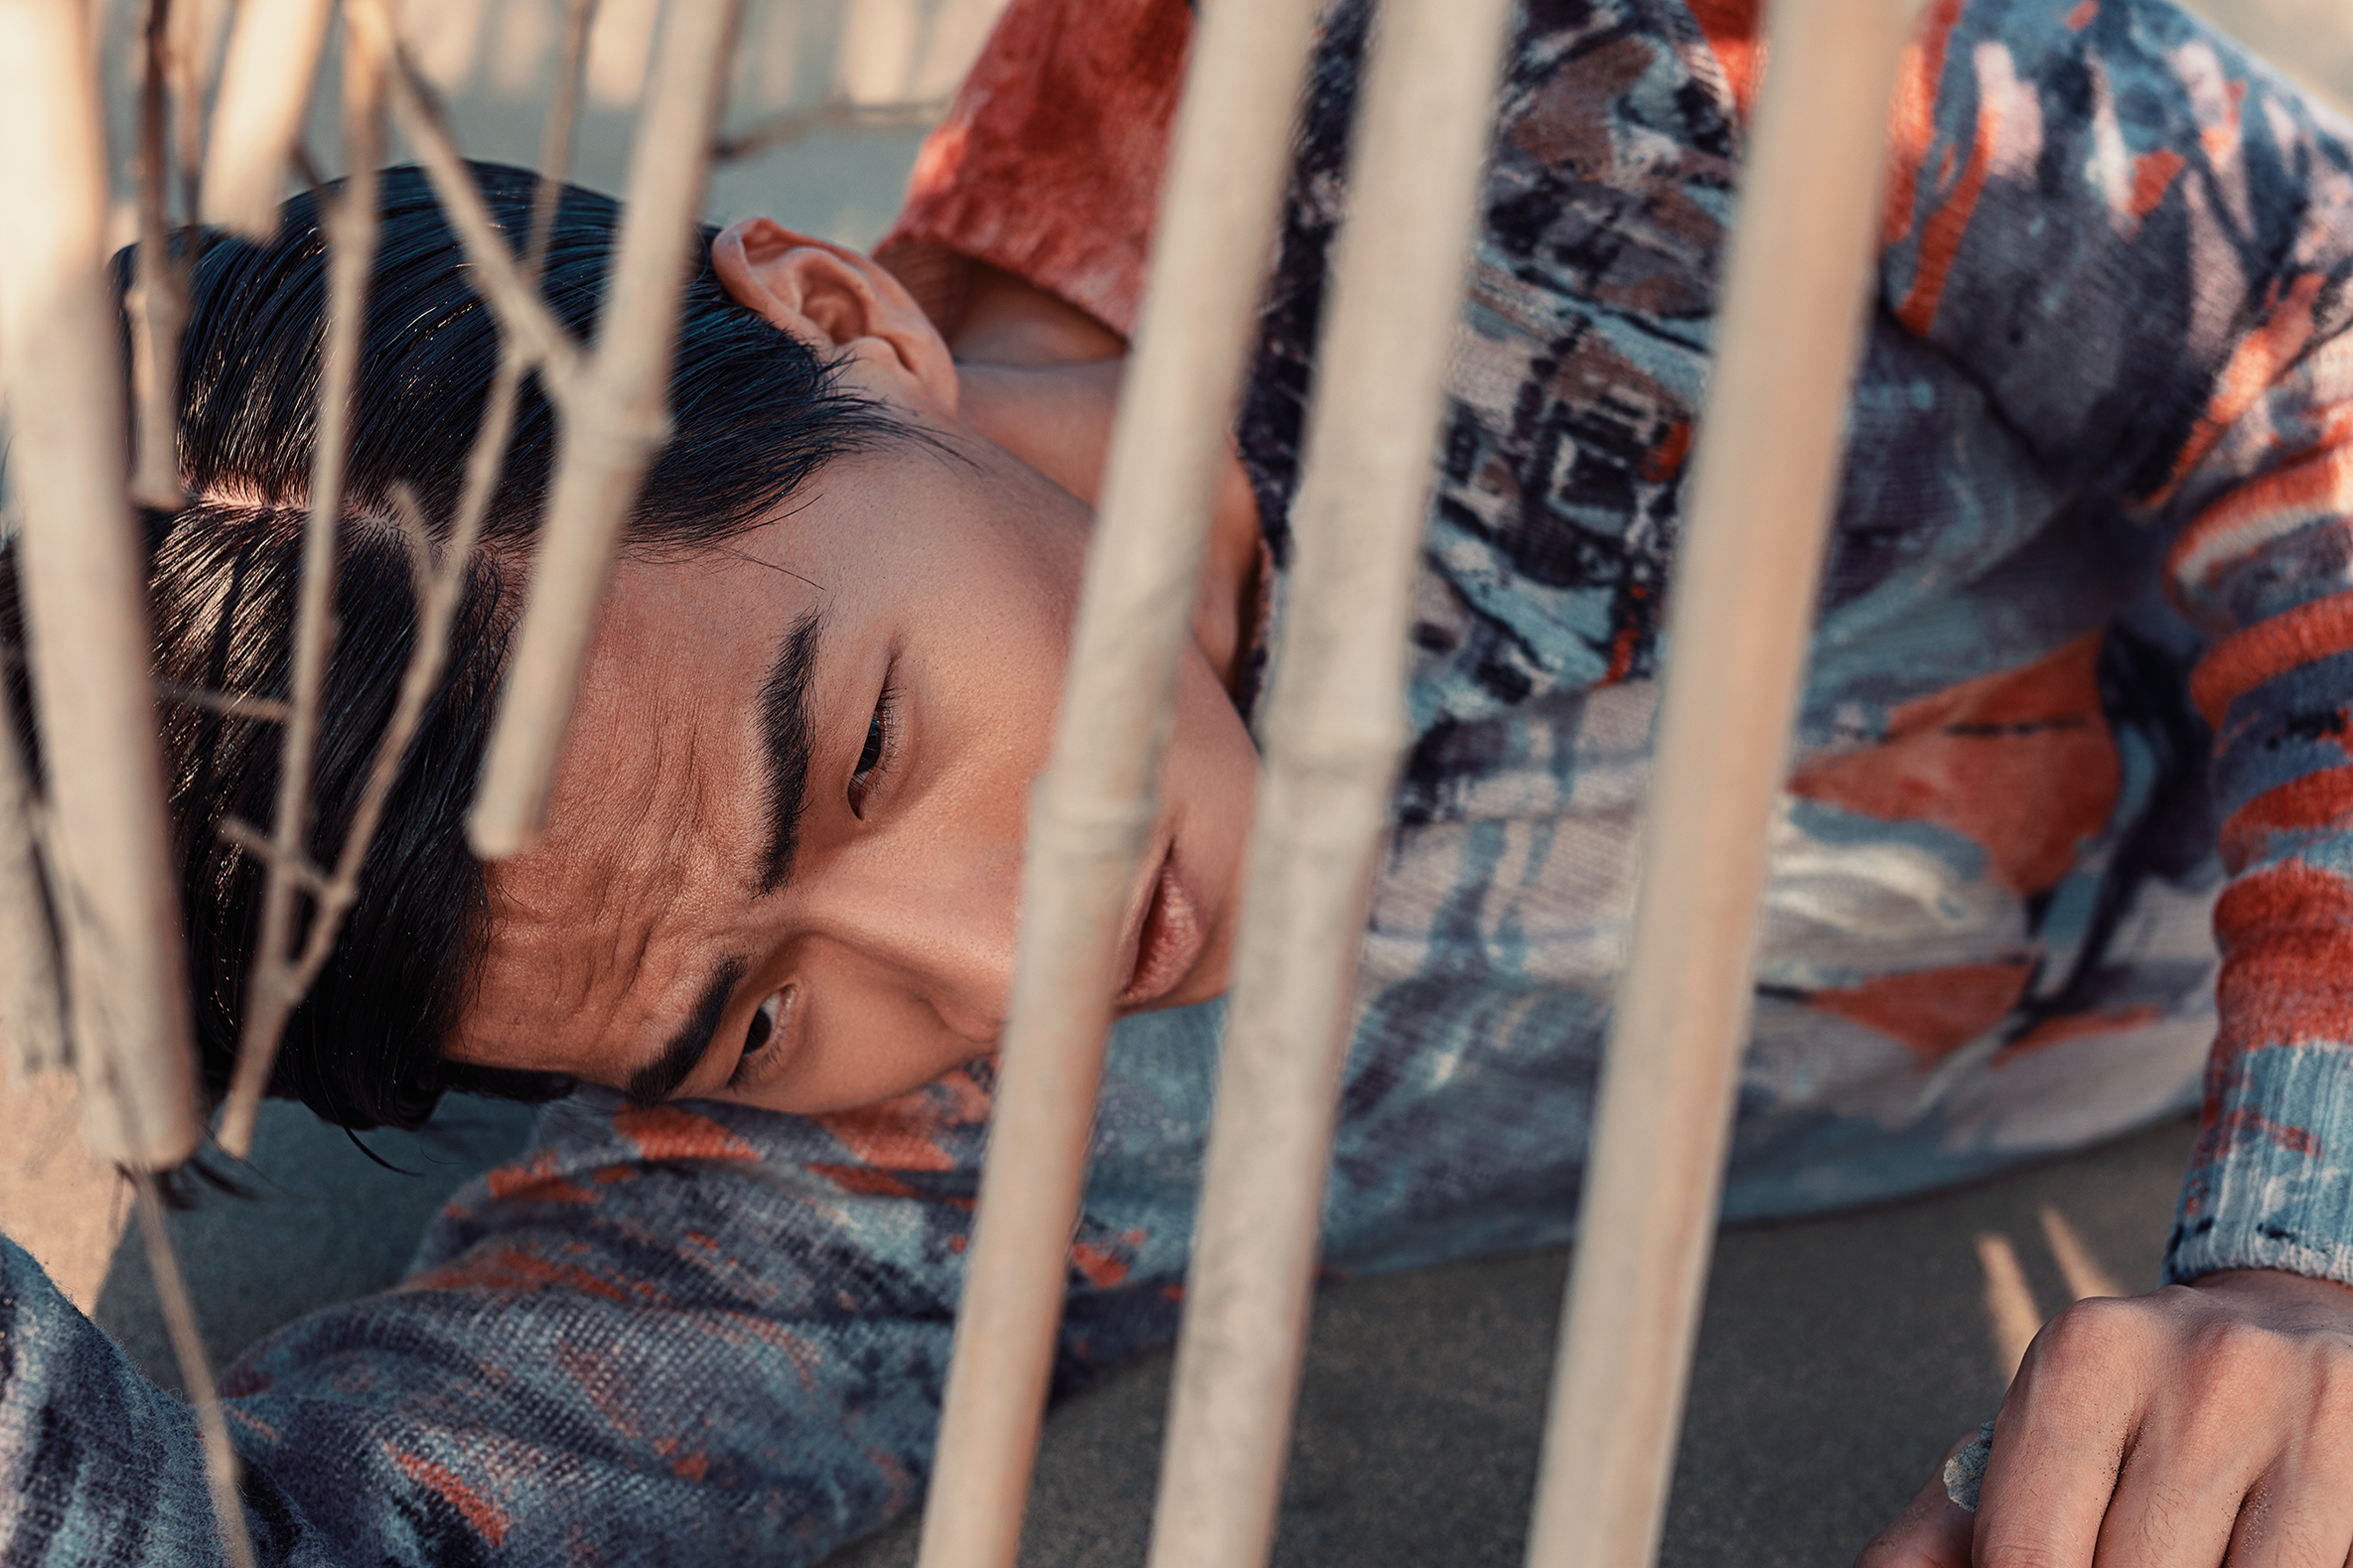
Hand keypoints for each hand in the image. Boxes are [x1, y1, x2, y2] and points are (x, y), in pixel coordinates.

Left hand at [1856, 1268, 2352, 1565]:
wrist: (2292, 1329)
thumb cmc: (2146, 1411)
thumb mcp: (2047, 1441)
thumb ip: (1957, 1521)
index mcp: (2085, 1356)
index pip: (2027, 1554)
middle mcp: (2197, 1362)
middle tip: (2123, 1560)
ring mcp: (2297, 1404)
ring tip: (2181, 1553)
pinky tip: (2247, 1553)